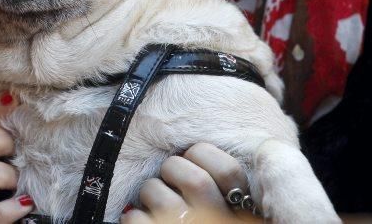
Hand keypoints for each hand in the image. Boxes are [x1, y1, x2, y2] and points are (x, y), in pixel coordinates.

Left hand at [122, 143, 259, 222]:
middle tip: (170, 177)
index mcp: (238, 214)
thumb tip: (207, 155)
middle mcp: (215, 222)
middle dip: (173, 168)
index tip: (194, 158)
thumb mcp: (233, 216)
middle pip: (193, 177)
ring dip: (150, 191)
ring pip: (157, 191)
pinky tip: (140, 220)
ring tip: (154, 202)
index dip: (205, 154)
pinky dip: (134, 217)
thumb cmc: (211, 223)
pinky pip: (136, 218)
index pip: (228, 170)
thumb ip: (230, 193)